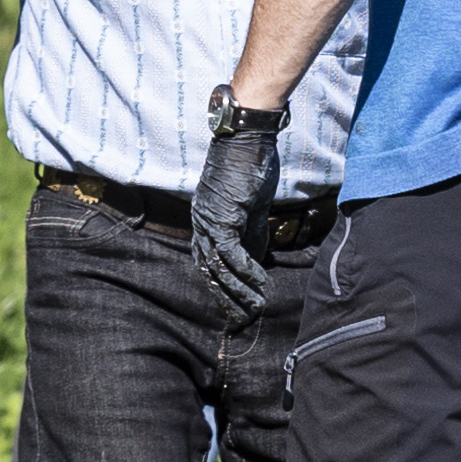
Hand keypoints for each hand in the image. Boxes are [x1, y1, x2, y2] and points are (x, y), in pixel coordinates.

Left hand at [189, 96, 287, 319]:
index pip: (209, 263)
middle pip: (209, 272)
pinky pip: (231, 254)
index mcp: (205, 221)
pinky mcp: (221, 218)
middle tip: (241, 322)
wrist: (247, 139)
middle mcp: (201, 224)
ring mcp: (208, 222)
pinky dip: (245, 271)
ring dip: (238, 292)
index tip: (235, 309)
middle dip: (226, 299)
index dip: (221, 288)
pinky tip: (259, 285)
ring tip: (256, 309)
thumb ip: (251, 232)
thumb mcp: (252, 206)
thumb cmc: (250, 166)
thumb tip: (255, 257)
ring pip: (219, 268)